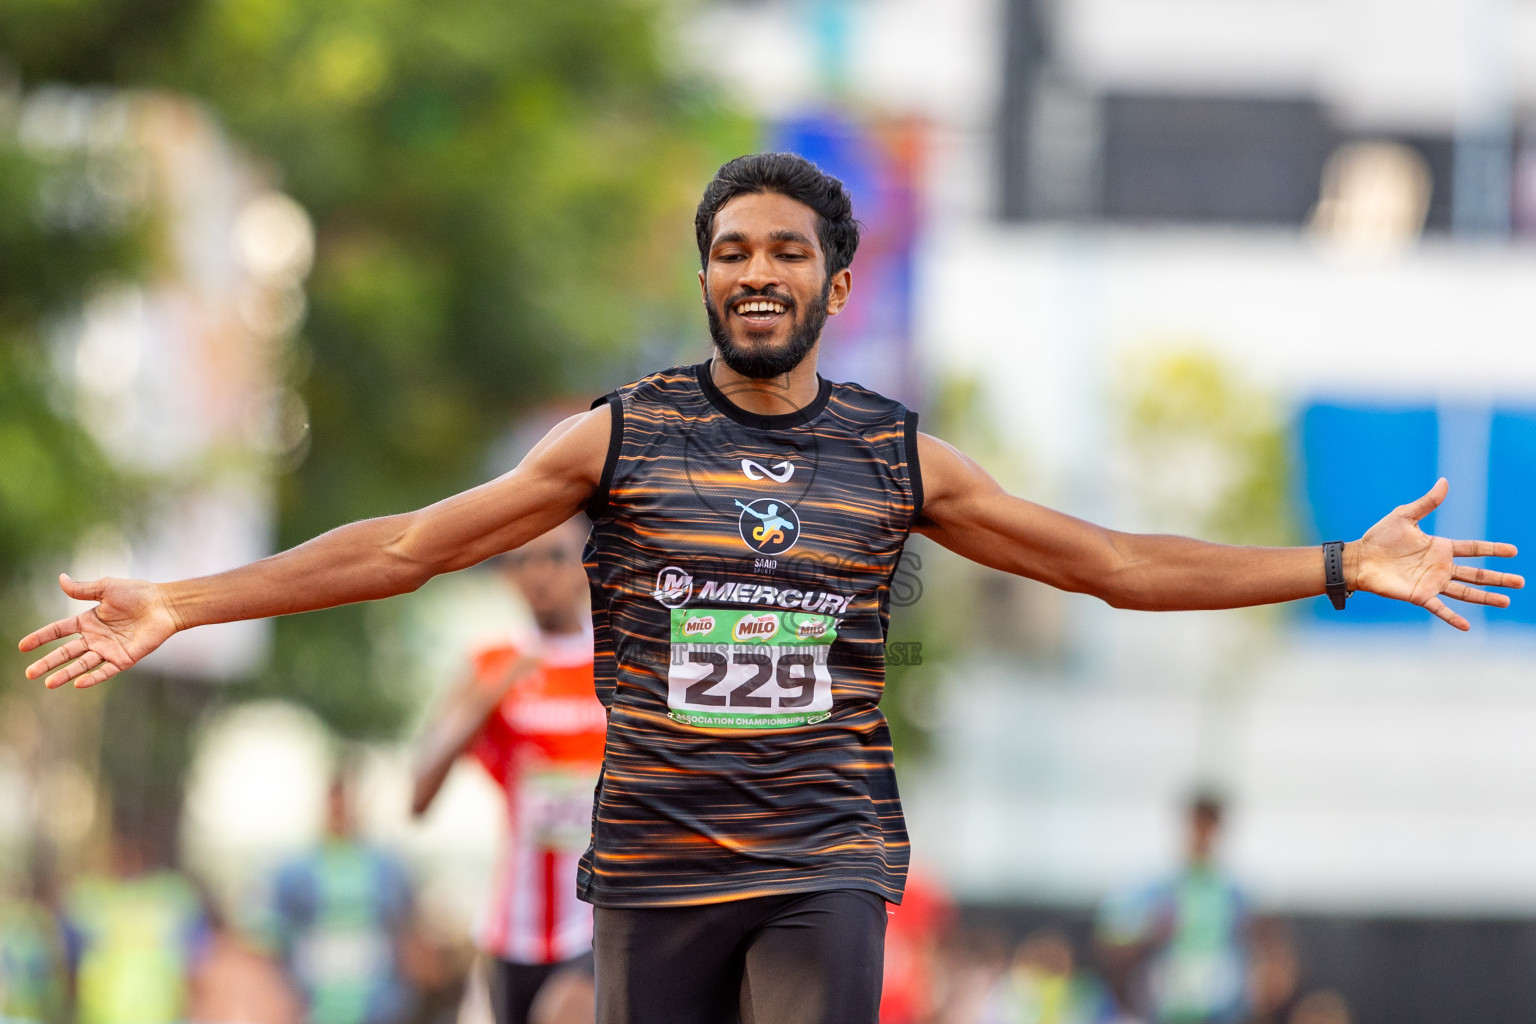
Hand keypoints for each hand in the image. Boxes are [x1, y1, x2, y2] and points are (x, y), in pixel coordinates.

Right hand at [18, 575, 179, 687]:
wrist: (165, 604)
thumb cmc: (138, 593)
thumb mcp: (107, 588)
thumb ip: (83, 589)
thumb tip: (60, 579)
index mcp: (88, 621)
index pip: (58, 631)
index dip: (41, 638)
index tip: (23, 646)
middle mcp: (95, 638)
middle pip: (65, 653)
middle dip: (47, 663)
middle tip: (29, 673)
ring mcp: (109, 650)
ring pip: (82, 665)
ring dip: (65, 674)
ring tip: (48, 683)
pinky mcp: (124, 659)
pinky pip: (105, 671)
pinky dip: (93, 677)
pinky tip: (78, 683)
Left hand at [1354, 479, 1522, 630]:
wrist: (1359, 558)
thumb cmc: (1379, 537)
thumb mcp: (1404, 516)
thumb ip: (1427, 502)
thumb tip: (1444, 481)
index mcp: (1440, 547)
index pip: (1473, 549)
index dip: (1493, 549)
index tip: (1514, 551)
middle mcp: (1440, 567)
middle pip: (1476, 574)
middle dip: (1498, 578)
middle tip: (1521, 582)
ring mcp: (1431, 582)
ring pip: (1465, 592)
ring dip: (1485, 597)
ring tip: (1506, 601)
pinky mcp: (1419, 595)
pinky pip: (1439, 608)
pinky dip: (1452, 617)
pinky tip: (1468, 626)